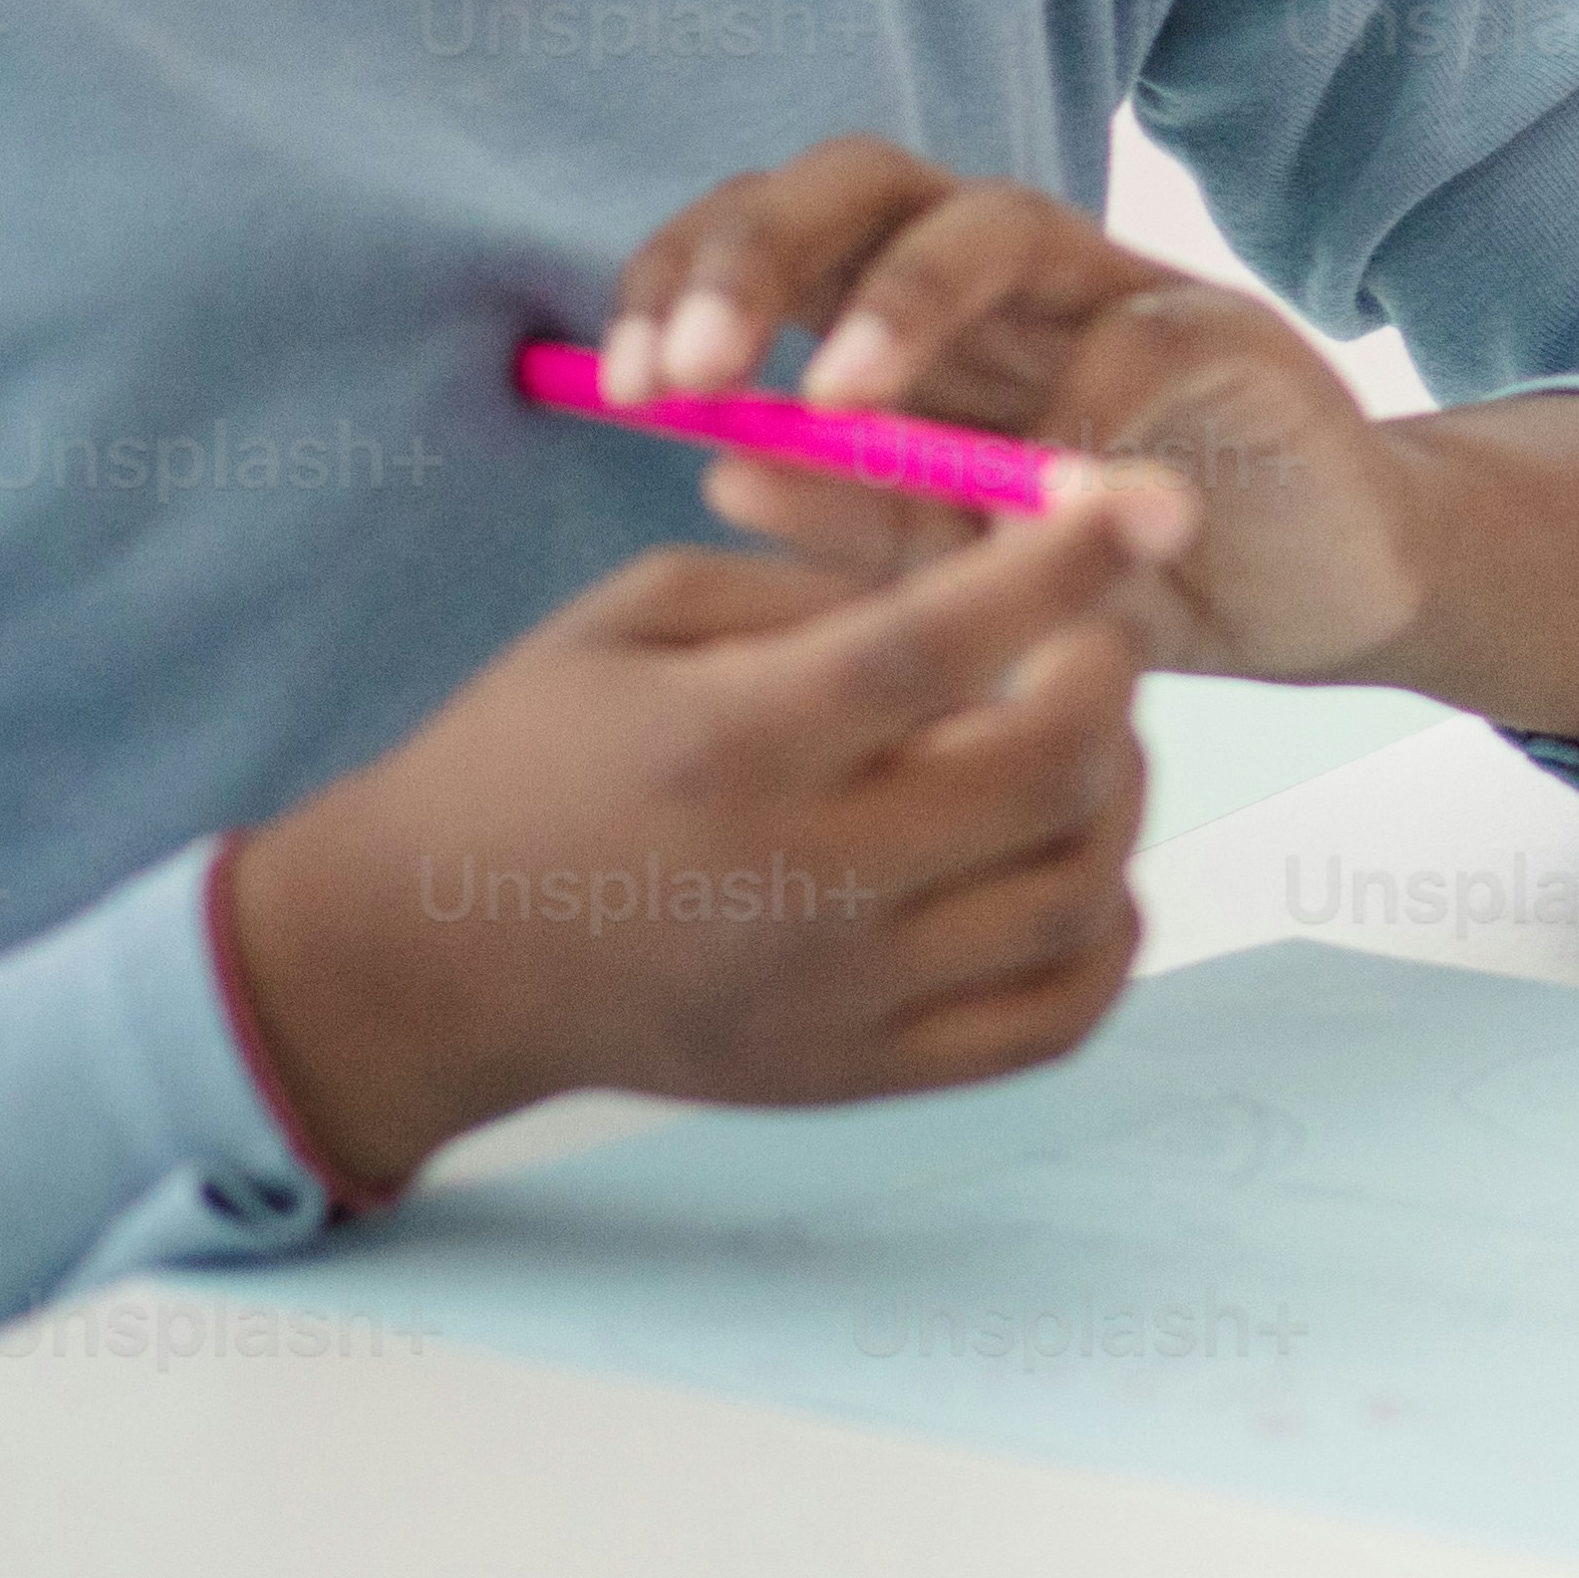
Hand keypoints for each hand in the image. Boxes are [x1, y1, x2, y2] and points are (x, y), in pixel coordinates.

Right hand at [220, 486, 1189, 1191]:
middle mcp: (800, 879)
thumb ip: (818, 583)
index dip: (1067, 563)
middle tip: (1089, 641)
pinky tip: (1067, 863)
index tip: (1155, 504)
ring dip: (1118, 796)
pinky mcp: (857, 1073)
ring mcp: (840, 995)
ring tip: (1073, 745)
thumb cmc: (527, 758)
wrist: (423, 961)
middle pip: (1049, 773)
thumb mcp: (638, 618)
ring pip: (1080, 891)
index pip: (940, 644)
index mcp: (734, 745)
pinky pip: (1056, 1015)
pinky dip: (1105, 932)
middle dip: (1110, 678)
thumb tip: (995, 560)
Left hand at [611, 140, 1423, 682]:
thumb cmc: (1112, 564)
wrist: (1315, 588)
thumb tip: (717, 464)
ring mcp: (1118, 290)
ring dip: (898, 298)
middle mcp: (1006, 274)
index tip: (621, 384)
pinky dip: (1074, 408)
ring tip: (838, 396)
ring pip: (994, 220)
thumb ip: (853, 515)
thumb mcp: (954, 563)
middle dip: (755, 254)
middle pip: (862, 179)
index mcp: (912, 313)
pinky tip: (1031, 498)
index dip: (680, 280)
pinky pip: (1138, 335)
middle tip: (692, 369)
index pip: (773, 235)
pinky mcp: (1228, 337)